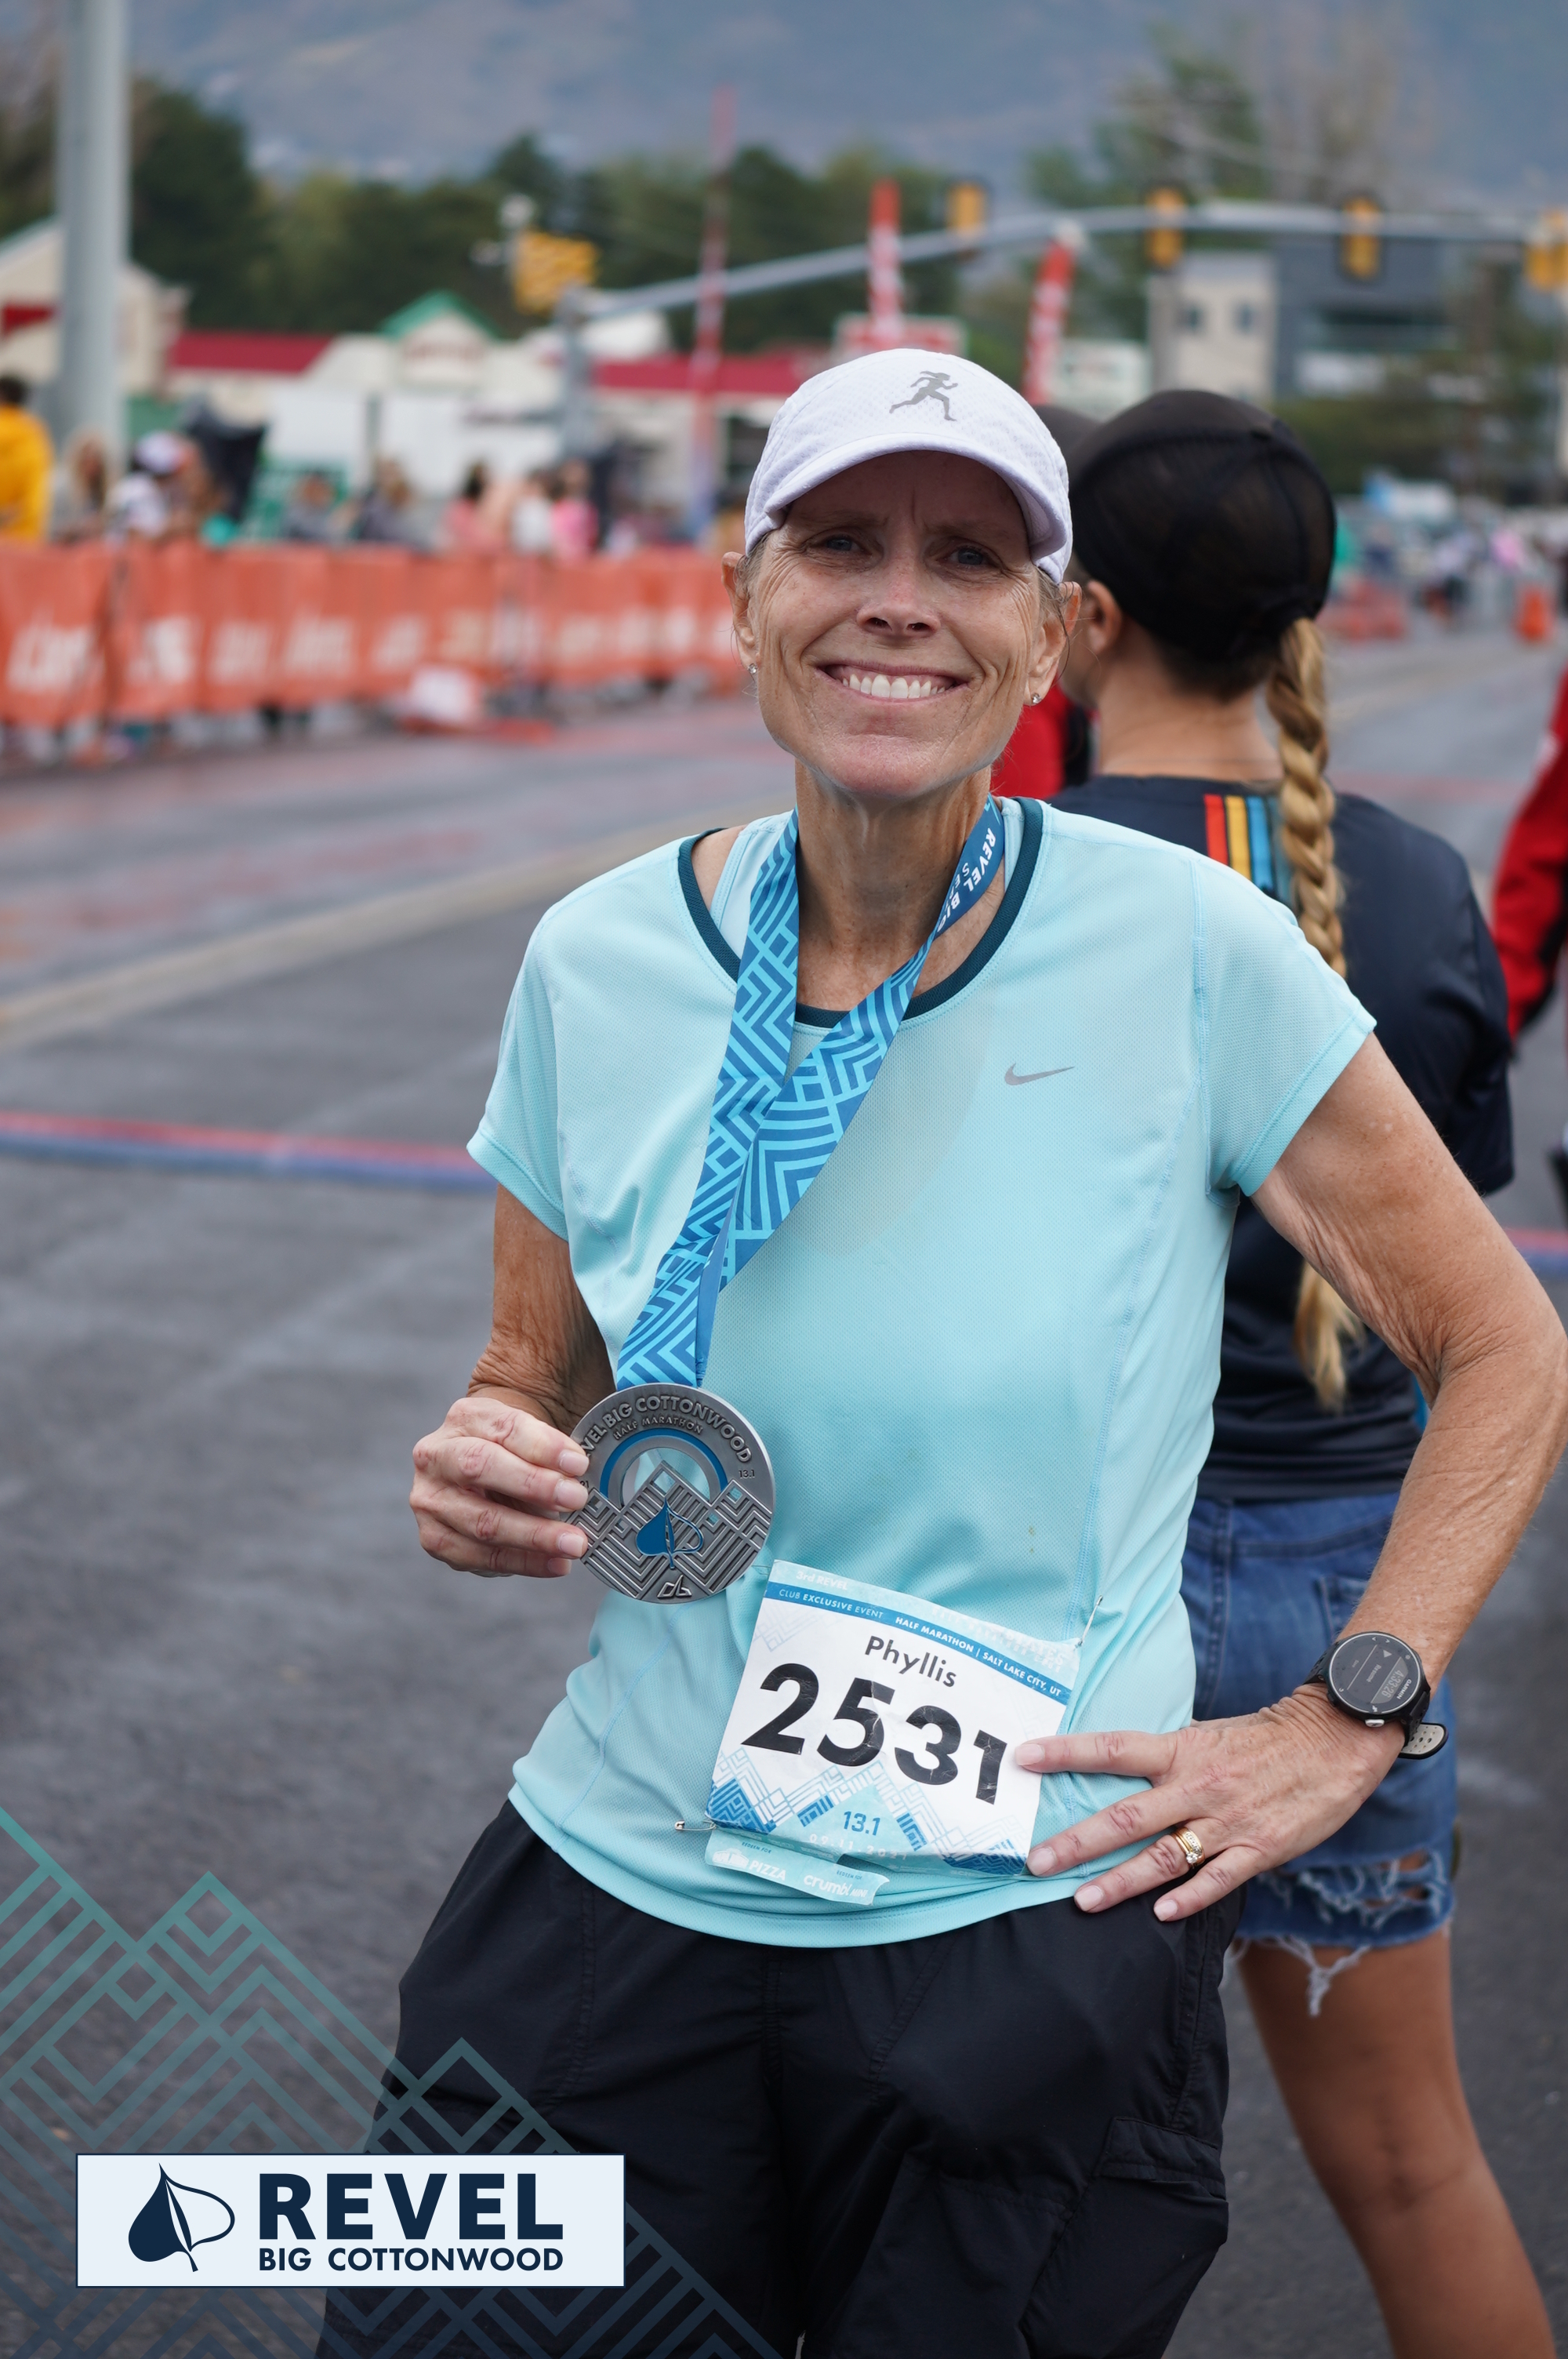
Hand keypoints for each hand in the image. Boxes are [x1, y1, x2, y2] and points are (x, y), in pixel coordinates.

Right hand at [410, 1395, 589, 1577]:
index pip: (504, 1427)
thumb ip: (551, 1452)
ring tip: (573, 1543)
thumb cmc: (513, 1455)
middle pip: (480, 1466)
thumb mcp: (530, 1438)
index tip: (578, 1463)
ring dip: (534, 1536)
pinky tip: (555, 1563)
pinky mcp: (434, 1538)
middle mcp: (437, 1455)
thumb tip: (576, 1478)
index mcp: (465, 1418)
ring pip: (482, 1521)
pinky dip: (523, 1562)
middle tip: (576, 1500)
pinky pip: (481, 1556)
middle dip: (533, 1486)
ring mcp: (430, 1499)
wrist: (482, 1474)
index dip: (543, 1446)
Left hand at [1015, 1689, 1402, 1921]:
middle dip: (1078, 1841)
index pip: (1112, 1748)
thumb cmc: (1266, 1739)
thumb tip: (1119, 1768)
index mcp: (1182, 1750)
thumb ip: (1168, 1758)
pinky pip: (1218, 1879)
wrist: (1335, 1741)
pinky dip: (1188, 1897)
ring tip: (1082, 1900)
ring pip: (1164, 1855)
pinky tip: (1159, 1914)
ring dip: (1121, 1881)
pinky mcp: (1260, 1848)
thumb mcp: (1209, 1735)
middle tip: (1036, 1861)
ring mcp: (1228, 1820)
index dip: (1066, 1753)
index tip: (1025, 1758)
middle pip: (1126, 1815)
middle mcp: (1198, 1785)